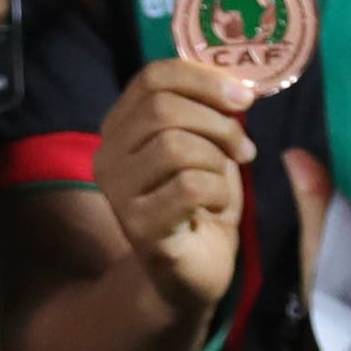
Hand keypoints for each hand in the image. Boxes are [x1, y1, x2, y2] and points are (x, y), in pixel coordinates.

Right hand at [99, 60, 258, 318]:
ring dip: (217, 161)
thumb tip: (238, 84)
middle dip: (216, 123)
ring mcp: (118, 193)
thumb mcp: (205, 144)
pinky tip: (216, 208)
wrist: (191, 273)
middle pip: (162, 108)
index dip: (203, 79)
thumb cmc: (200, 204)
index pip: (153, 78)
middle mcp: (107, 155)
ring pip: (174, 145)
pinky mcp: (139, 227)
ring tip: (226, 183)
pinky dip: (217, 192)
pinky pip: (188, 187)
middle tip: (243, 148)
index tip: (243, 99)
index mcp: (120, 126)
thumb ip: (208, 110)